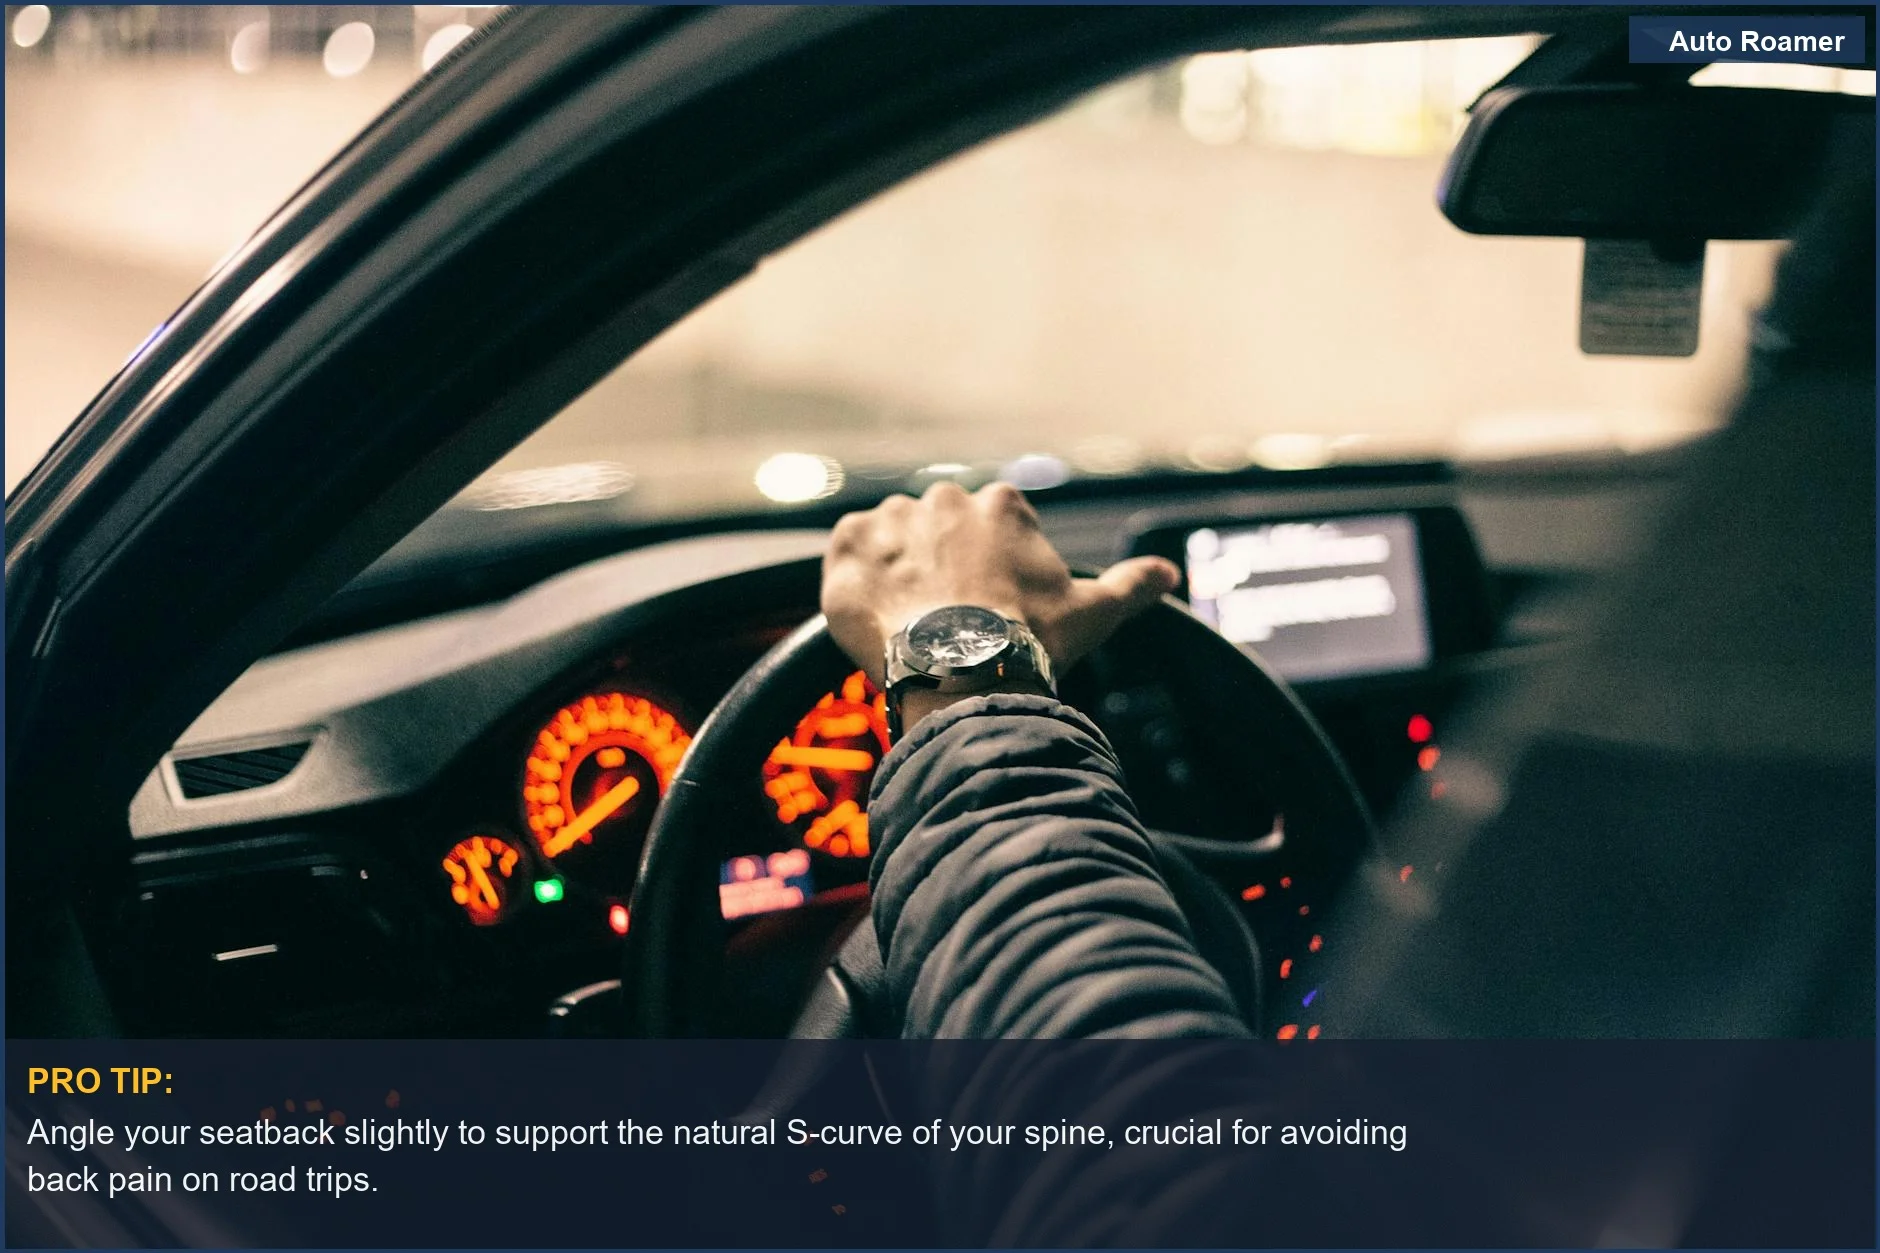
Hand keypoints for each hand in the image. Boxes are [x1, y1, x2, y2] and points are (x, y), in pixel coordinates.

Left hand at [821, 481, 1180, 692]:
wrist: (961, 672)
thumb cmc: (1030, 641)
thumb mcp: (1094, 612)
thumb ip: (1132, 585)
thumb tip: (1169, 574)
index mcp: (1001, 505)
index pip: (991, 527)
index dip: (989, 571)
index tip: (989, 606)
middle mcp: (943, 499)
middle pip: (938, 530)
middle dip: (940, 567)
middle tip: (948, 620)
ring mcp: (891, 519)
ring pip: (891, 539)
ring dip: (897, 571)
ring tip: (911, 622)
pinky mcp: (846, 545)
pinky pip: (845, 550)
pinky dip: (854, 577)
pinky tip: (876, 613)